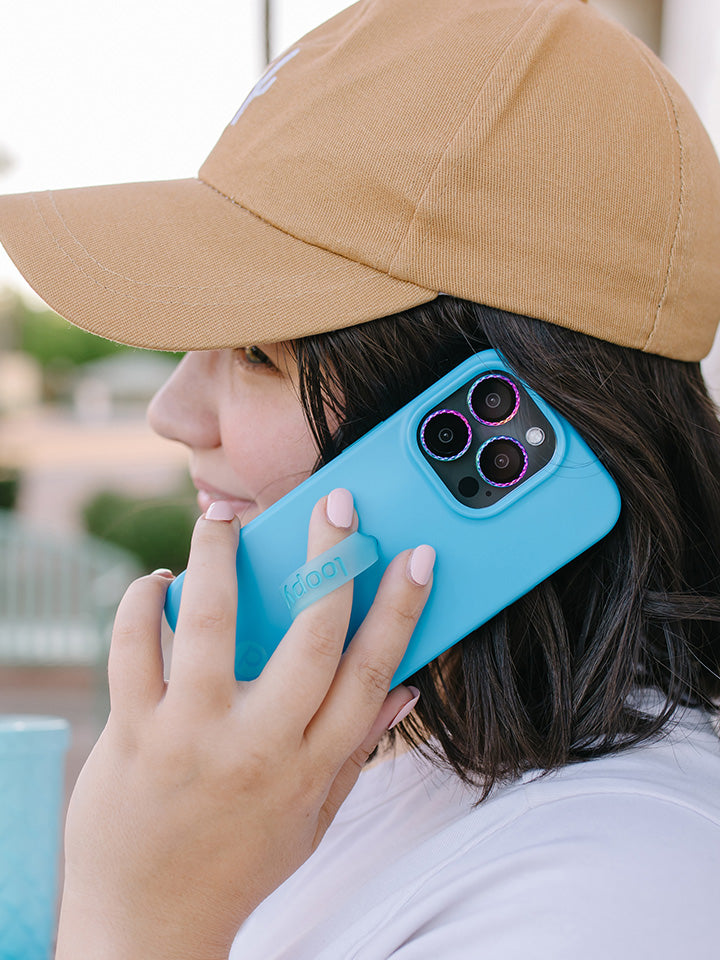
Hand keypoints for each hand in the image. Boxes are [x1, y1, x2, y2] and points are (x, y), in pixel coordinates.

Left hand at [55, 490, 433, 959]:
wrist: (147, 928)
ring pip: (212, 621)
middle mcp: (259, 746)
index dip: (402, 608)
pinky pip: (133, 646)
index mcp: (311, 765)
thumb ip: (358, 749)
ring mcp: (192, 735)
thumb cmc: (238, 864)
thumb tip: (407, 688)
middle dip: (330, 557)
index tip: (417, 556)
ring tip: (222, 516)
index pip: (373, 672)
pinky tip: (156, 580)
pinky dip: (141, 600)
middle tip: (336, 503)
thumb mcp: (314, 818)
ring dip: (219, 556)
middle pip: (310, 635)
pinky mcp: (133, 732)